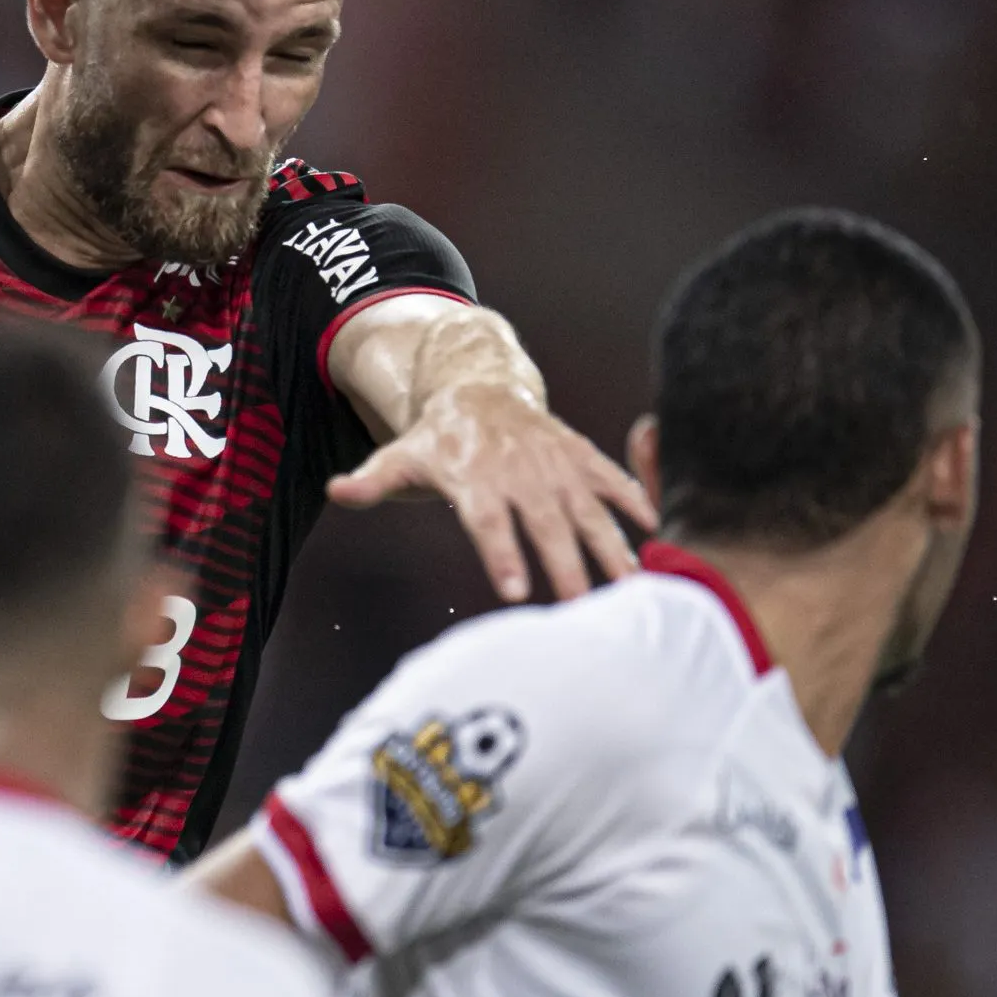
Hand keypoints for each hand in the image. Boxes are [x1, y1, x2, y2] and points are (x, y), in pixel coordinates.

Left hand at [326, 382, 652, 602]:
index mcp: (474, 479)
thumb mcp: (400, 456)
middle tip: (580, 609)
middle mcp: (518, 472)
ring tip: (630, 585)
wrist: (478, 388)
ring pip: (586, 508)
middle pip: (544, 524)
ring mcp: (553, 463)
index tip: (514, 591)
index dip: (501, 554)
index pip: (487, 523)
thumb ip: (372, 481)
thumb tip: (336, 490)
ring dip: (610, 546)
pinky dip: (635, 499)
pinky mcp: (579, 455)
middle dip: (564, 565)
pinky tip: (659, 528)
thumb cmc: (436, 439)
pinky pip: (611, 478)